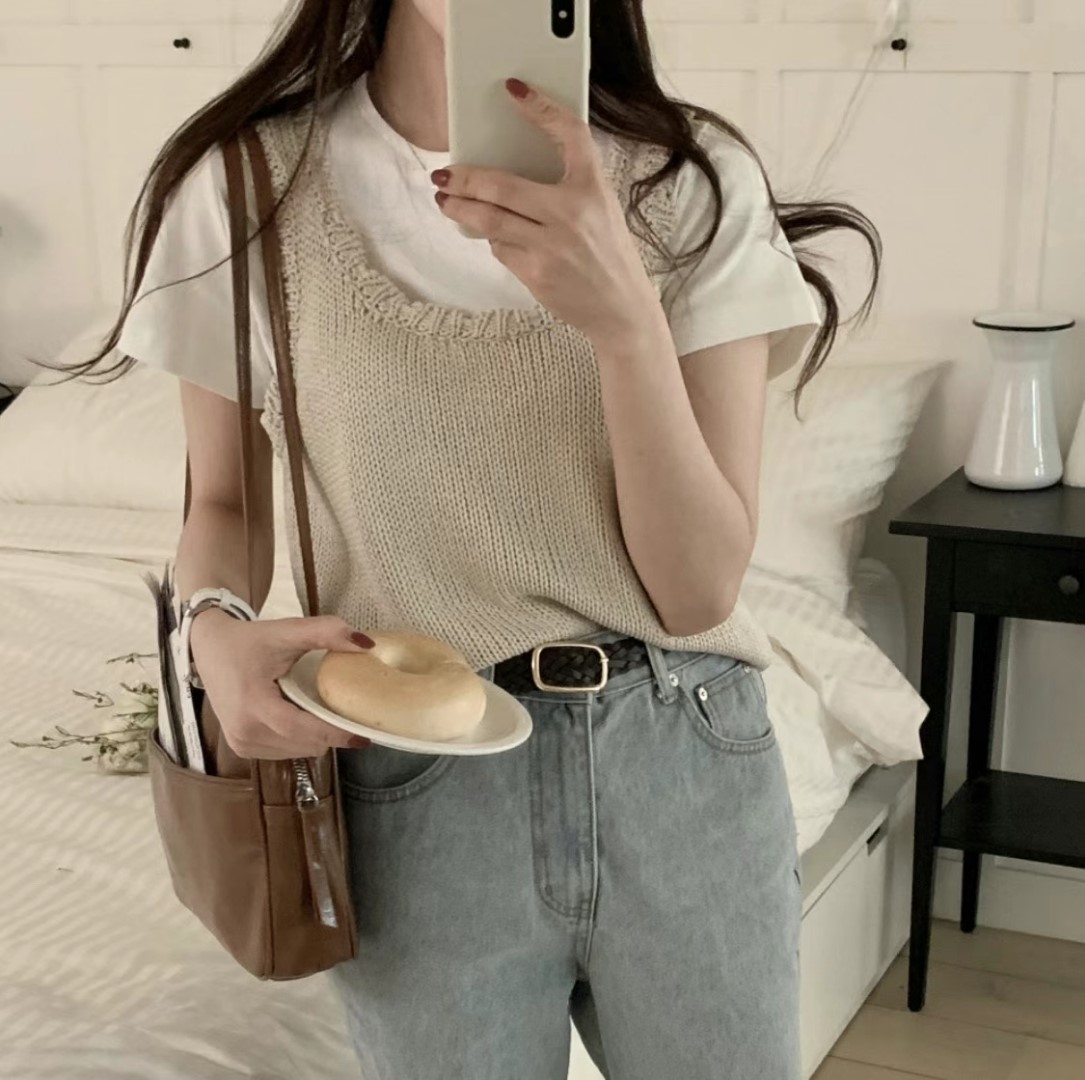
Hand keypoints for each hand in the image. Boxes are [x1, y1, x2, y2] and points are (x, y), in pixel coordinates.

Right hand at [190, 611, 374, 759]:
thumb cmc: (249, 640)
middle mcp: (244, 732)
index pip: (301, 729)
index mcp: (252, 704)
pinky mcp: (242, 748)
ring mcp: (241, 744)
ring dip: (315, 735)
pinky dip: (299, 738)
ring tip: (317, 708)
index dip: (335, 733)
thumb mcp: (288, 631)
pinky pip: (285, 751)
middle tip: (345, 709)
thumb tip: (368, 644)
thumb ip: (327, 632)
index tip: (364, 735)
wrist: (210, 648)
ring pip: (298, 751)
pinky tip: (298, 715)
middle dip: (330, 731)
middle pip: (305, 744)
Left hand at [432, 77, 661, 346]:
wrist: (621, 310)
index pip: (569, 134)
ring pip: (490, 220)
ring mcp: (552, 246)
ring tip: (445, 202)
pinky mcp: (537, 274)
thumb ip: (567, 186)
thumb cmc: (608, 256)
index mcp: (593, 189)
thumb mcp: (600, 208)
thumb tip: (508, 173)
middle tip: (444, 174)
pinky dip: (492, 239)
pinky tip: (490, 236)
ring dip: (460, 209)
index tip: (514, 90)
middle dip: (464, 179)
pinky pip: (501, 249)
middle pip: (502, 185)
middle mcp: (572, 213)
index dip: (540, 107)